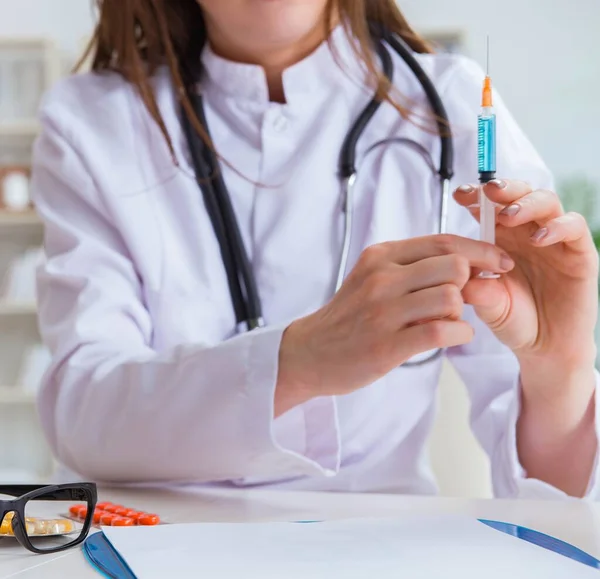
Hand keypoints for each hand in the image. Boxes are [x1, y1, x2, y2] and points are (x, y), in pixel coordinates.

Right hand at [276, 235, 513, 412]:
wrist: (310, 351)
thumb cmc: (349, 316)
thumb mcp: (371, 277)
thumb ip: (411, 267)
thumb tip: (464, 261)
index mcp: (380, 257)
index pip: (443, 241)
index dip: (480, 250)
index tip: (499, 262)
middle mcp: (381, 278)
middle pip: (454, 265)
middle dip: (471, 281)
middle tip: (468, 297)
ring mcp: (383, 312)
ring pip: (451, 297)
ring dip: (460, 312)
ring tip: (447, 320)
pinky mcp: (387, 345)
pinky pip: (443, 331)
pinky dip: (458, 334)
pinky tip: (450, 336)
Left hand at [453, 179, 598, 374]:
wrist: (544, 348)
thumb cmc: (513, 321)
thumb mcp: (489, 305)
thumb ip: (477, 289)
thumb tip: (460, 273)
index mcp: (500, 238)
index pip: (489, 207)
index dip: (475, 196)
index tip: (459, 194)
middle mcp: (527, 233)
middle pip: (518, 195)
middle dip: (502, 188)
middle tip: (486, 191)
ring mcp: (555, 240)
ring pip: (547, 202)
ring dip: (526, 203)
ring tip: (508, 217)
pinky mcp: (579, 254)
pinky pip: (574, 227)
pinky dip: (558, 227)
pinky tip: (539, 239)